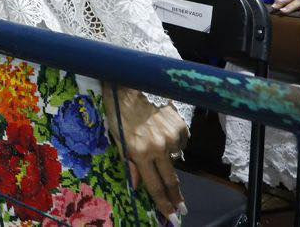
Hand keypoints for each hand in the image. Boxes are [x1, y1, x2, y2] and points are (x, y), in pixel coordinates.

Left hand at [109, 89, 187, 217]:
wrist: (130, 85)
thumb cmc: (118, 112)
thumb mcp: (116, 139)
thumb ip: (128, 163)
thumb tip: (136, 185)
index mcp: (140, 152)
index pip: (154, 185)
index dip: (164, 204)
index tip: (172, 216)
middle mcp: (158, 146)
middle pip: (171, 180)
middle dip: (177, 197)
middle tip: (182, 208)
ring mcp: (171, 136)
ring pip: (175, 158)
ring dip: (168, 157)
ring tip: (155, 141)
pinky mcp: (180, 125)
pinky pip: (181, 142)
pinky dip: (173, 142)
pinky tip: (162, 130)